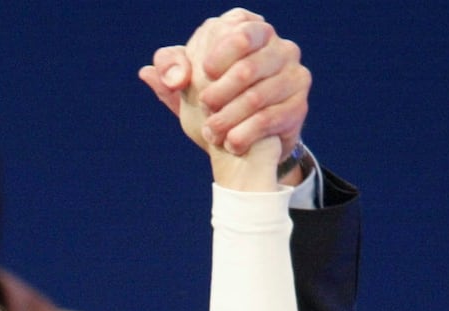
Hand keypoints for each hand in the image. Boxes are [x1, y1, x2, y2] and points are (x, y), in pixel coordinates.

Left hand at [139, 7, 307, 173]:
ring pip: (257, 97)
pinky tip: (231, 143)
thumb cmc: (215, 102)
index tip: (203, 76)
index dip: (217, 56)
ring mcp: (294, 73)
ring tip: (212, 132)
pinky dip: (245, 134)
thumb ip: (169, 73)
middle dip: (219, 94)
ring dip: (229, 118)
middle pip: (247, 68)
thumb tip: (148, 72)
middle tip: (204, 109)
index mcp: (250, 28)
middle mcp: (278, 46)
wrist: (247, 141)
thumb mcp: (188, 86)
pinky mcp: (299, 104)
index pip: (237, 33)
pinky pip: (270, 118)